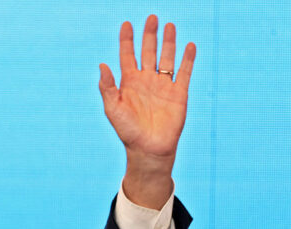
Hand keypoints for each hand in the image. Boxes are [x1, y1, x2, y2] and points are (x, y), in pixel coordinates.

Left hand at [98, 15, 195, 208]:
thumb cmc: (128, 131)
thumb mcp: (113, 109)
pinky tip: (189, 46)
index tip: (126, 24)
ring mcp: (163, 86)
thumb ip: (108, 87)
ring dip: (168, 42)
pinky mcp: (179, 94)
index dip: (126, 40)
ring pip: (166, 58)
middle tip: (151, 17)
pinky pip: (184, 72)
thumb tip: (102, 65)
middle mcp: (146, 81)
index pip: (127, 55)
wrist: (148, 149)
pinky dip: (187, 59)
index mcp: (129, 83)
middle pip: (148, 52)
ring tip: (169, 25)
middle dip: (149, 35)